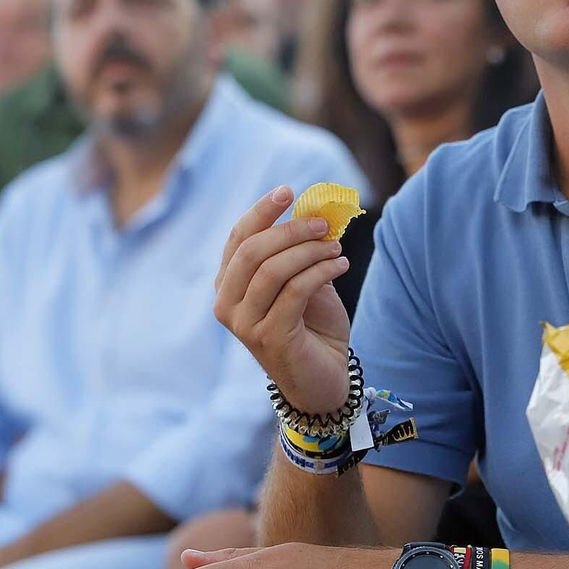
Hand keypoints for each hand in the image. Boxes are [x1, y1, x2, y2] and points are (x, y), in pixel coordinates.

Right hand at [213, 187, 351, 412]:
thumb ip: (301, 253)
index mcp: (230, 285)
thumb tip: (316, 212)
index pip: (238, 238)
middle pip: (252, 251)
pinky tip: (341, 265)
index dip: (261, 211)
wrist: (325, 378)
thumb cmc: (313, 328)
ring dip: (310, 251)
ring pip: (272, 270)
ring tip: (337, 247)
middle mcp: (227, 304)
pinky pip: (294, 292)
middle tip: (324, 224)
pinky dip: (320, 271)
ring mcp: (244, 324)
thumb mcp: (306, 282)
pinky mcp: (269, 338)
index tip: (289, 191)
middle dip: (290, 230)